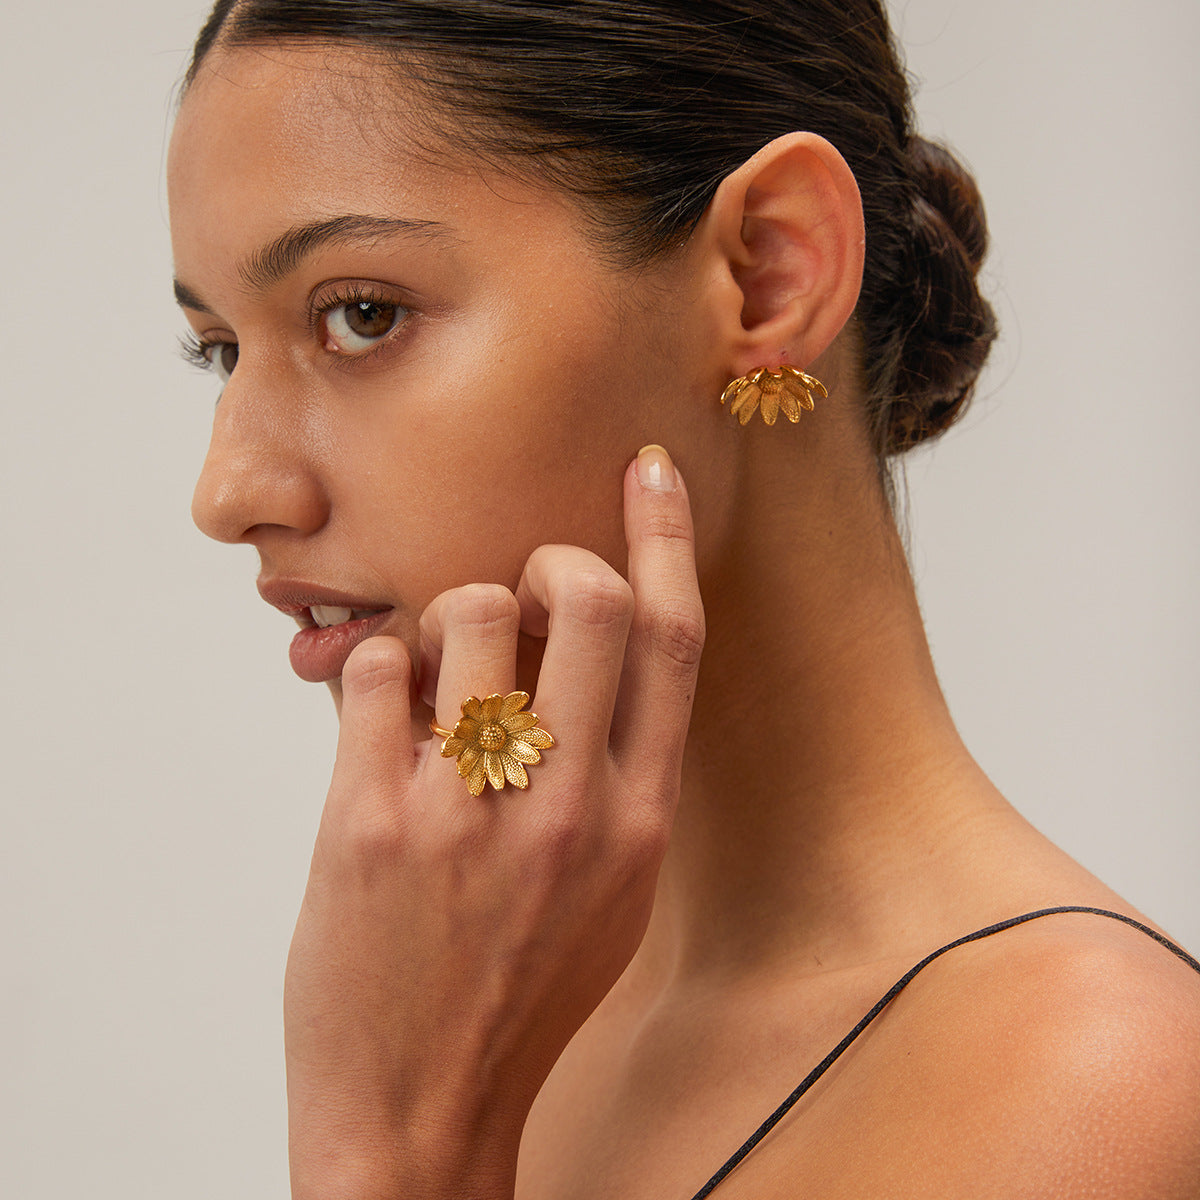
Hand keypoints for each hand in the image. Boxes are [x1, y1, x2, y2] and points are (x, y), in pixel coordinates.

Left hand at [283, 446, 703, 1199]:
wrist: (423, 1107)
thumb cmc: (521, 990)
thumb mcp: (614, 891)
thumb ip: (618, 777)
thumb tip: (581, 658)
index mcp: (641, 817)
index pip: (674, 640)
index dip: (665, 537)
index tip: (650, 469)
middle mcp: (569, 803)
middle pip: (590, 599)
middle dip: (557, 559)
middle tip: (529, 584)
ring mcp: (469, 809)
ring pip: (476, 610)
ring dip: (455, 610)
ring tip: (438, 661)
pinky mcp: (371, 818)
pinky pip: (374, 669)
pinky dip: (373, 662)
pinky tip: (376, 711)